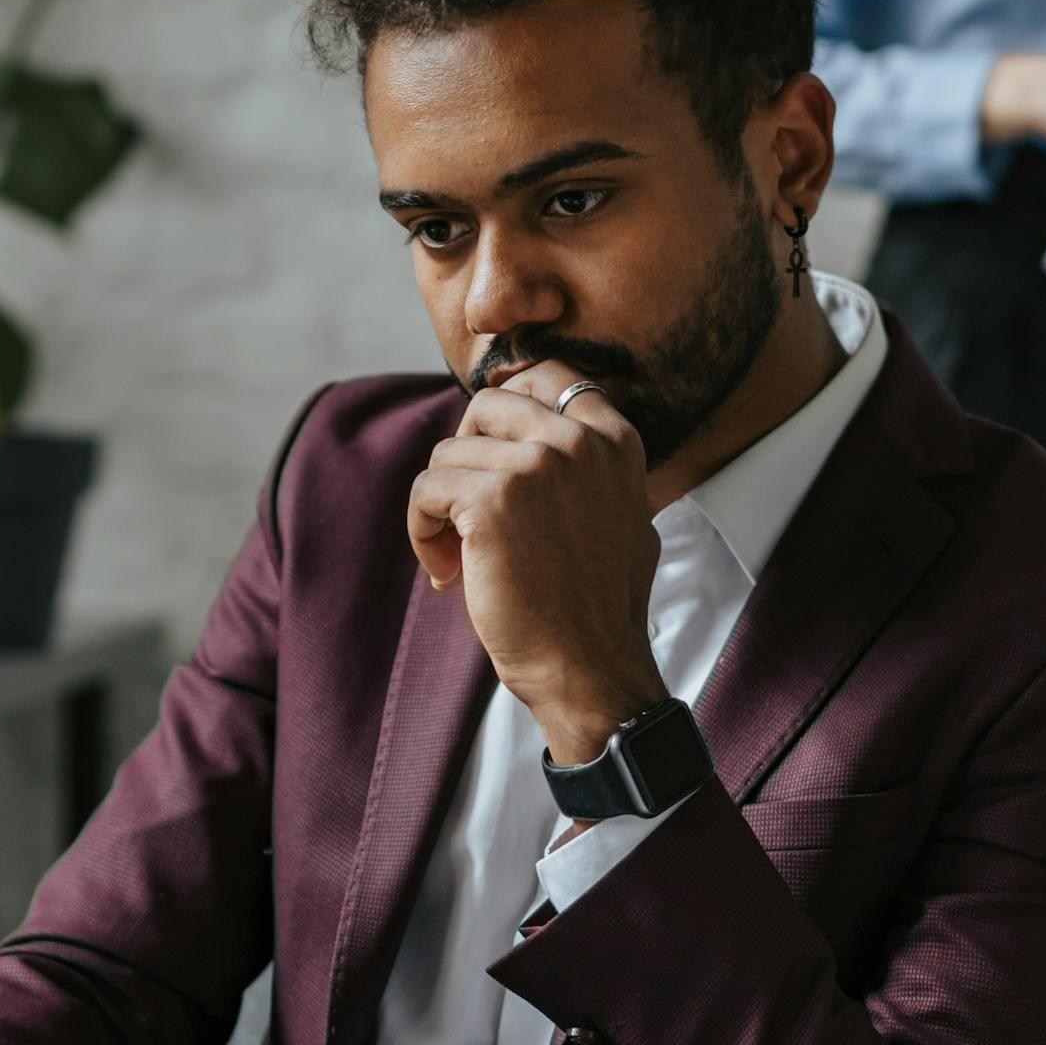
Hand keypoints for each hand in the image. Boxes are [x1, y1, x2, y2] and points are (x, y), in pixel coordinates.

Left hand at [407, 359, 664, 763]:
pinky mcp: (490, 500)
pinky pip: (426, 489)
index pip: (548, 376)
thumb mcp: (624, 516)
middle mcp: (578, 441)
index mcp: (614, 440)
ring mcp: (535, 465)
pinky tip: (447, 572)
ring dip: (441, 507)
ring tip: (460, 558)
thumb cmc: (598, 606)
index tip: (488, 453)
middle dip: (466, 457)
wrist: (590, 668)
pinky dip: (422, 530)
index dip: (505, 411)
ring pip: (448, 453)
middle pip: (487, 406)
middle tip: (467, 514)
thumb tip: (544, 428)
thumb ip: (592, 468)